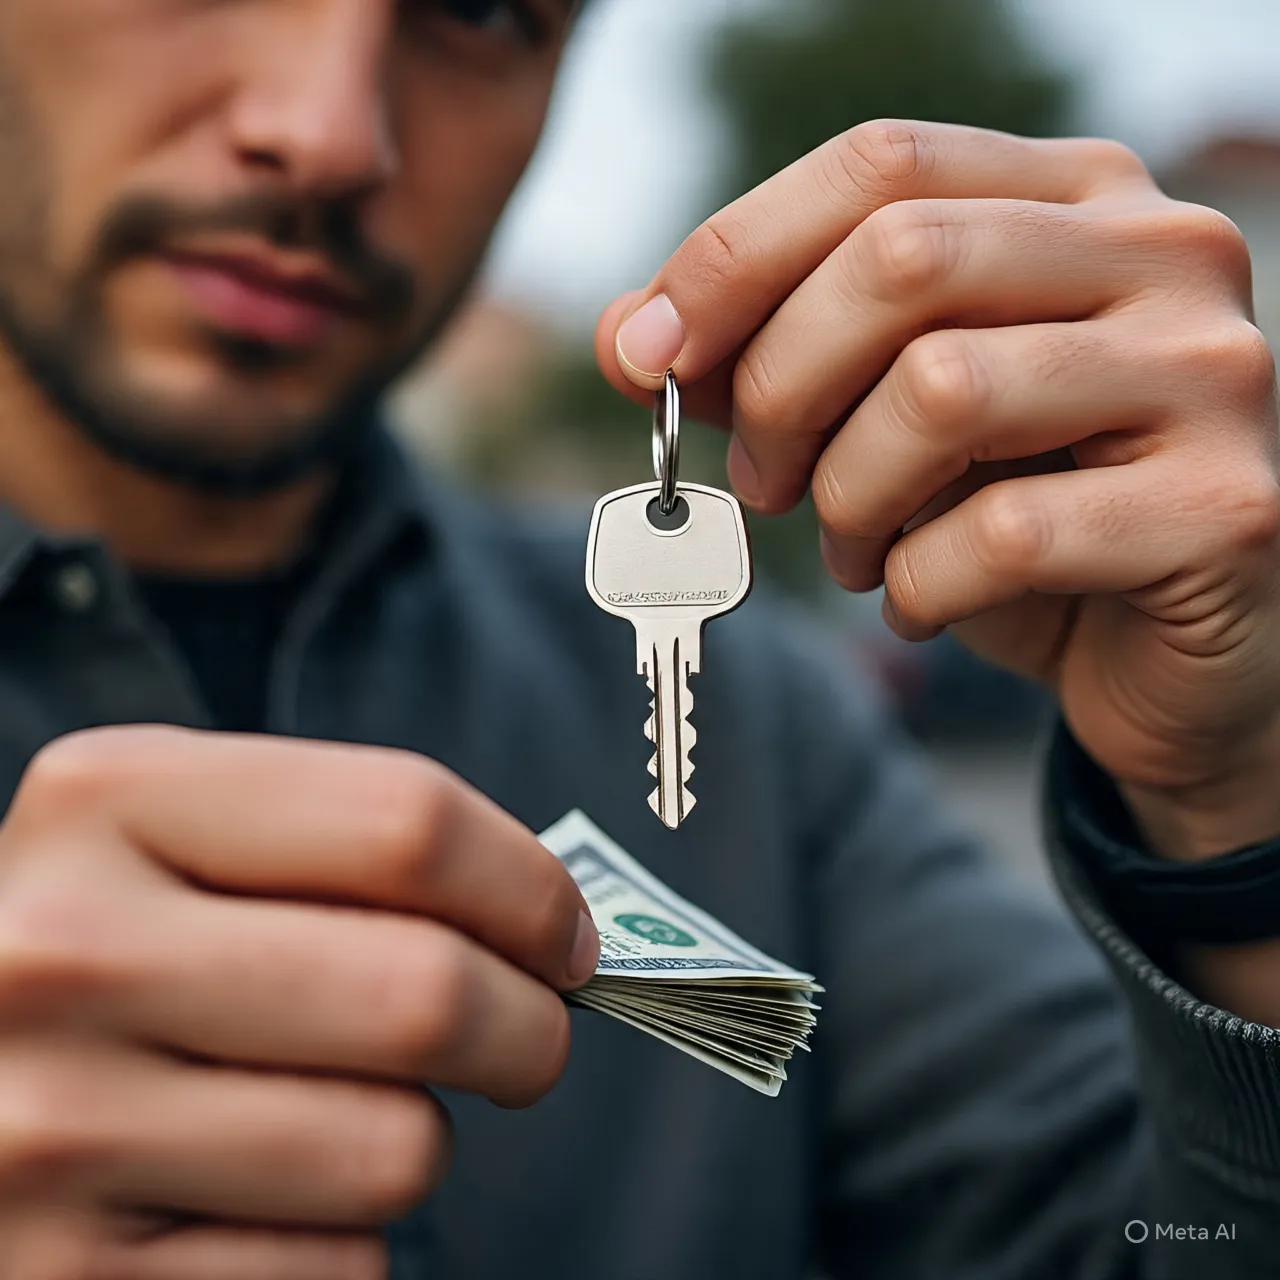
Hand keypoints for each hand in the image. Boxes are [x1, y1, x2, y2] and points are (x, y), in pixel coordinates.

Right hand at [0, 727, 596, 1277]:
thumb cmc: (109, 944)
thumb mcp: (182, 840)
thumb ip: (347, 849)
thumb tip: (555, 926)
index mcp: (111, 799)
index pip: (409, 822)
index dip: (529, 888)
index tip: (563, 937)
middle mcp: (61, 952)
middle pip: (425, 991)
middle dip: (528, 1026)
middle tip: (526, 1034)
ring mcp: (53, 1128)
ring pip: (396, 1149)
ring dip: (418, 1135)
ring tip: (353, 1109)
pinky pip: (335, 1268)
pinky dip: (342, 1238)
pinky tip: (267, 1194)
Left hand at [598, 120, 1279, 859]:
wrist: (1161, 651)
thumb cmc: (1016, 515)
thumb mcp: (882, 418)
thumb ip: (769, 356)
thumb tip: (629, 336)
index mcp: (1075, 199)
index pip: (877, 166)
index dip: (734, 257)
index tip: (645, 354)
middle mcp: (1160, 256)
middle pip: (900, 260)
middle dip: (781, 388)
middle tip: (763, 479)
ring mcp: (1206, 376)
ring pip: (941, 392)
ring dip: (847, 498)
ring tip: (851, 549)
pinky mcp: (1222, 509)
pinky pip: (999, 537)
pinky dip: (915, 586)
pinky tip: (917, 601)